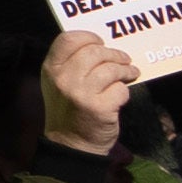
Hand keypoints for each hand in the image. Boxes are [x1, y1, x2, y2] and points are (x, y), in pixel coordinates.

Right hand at [36, 33, 138, 160]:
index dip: (88, 37)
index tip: (100, 42)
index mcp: (51, 69)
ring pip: (111, 69)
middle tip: (124, 58)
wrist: (71, 145)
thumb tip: (101, 47)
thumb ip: (71, 63)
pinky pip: (120, 90)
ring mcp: (81, 94)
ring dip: (125, 70)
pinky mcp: (99, 108)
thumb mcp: (58, 83)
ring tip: (130, 72)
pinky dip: (124, 92)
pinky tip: (121, 96)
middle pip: (94, 52)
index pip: (68, 39)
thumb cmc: (68, 110)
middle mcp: (64, 79)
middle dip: (114, 54)